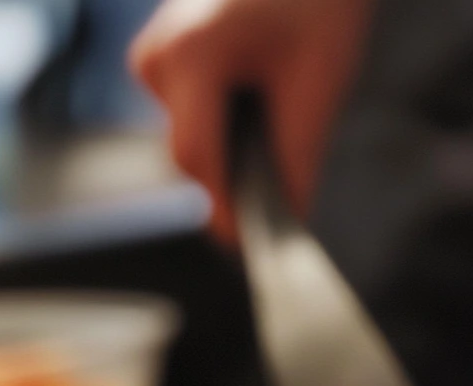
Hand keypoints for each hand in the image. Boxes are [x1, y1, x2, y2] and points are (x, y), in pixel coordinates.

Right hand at [130, 0, 373, 244]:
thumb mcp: (318, 83)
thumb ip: (297, 159)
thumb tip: (289, 220)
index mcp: (192, 55)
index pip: (199, 160)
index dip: (226, 208)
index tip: (249, 244)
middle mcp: (159, 56)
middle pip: (193, 155)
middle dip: (236, 177)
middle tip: (285, 186)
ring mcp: (154, 54)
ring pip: (189, 138)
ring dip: (232, 148)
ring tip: (278, 115)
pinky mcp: (161, 56)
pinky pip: (189, 115)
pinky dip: (223, 123)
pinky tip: (256, 98)